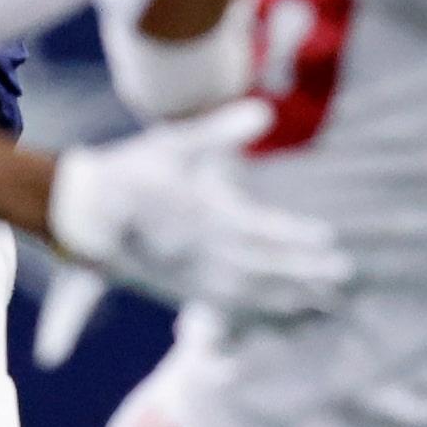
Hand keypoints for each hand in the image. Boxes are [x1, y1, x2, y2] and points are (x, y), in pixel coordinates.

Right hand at [45, 101, 350, 318]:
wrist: (83, 209)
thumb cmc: (133, 170)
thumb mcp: (176, 142)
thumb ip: (221, 131)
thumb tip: (266, 112)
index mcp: (202, 217)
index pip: (260, 231)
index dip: (295, 238)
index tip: (328, 240)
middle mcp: (199, 253)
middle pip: (262, 268)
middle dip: (304, 273)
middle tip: (343, 276)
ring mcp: (189, 275)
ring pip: (247, 293)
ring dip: (287, 298)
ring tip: (324, 302)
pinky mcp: (179, 288)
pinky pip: (226, 306)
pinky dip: (258, 312)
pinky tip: (281, 314)